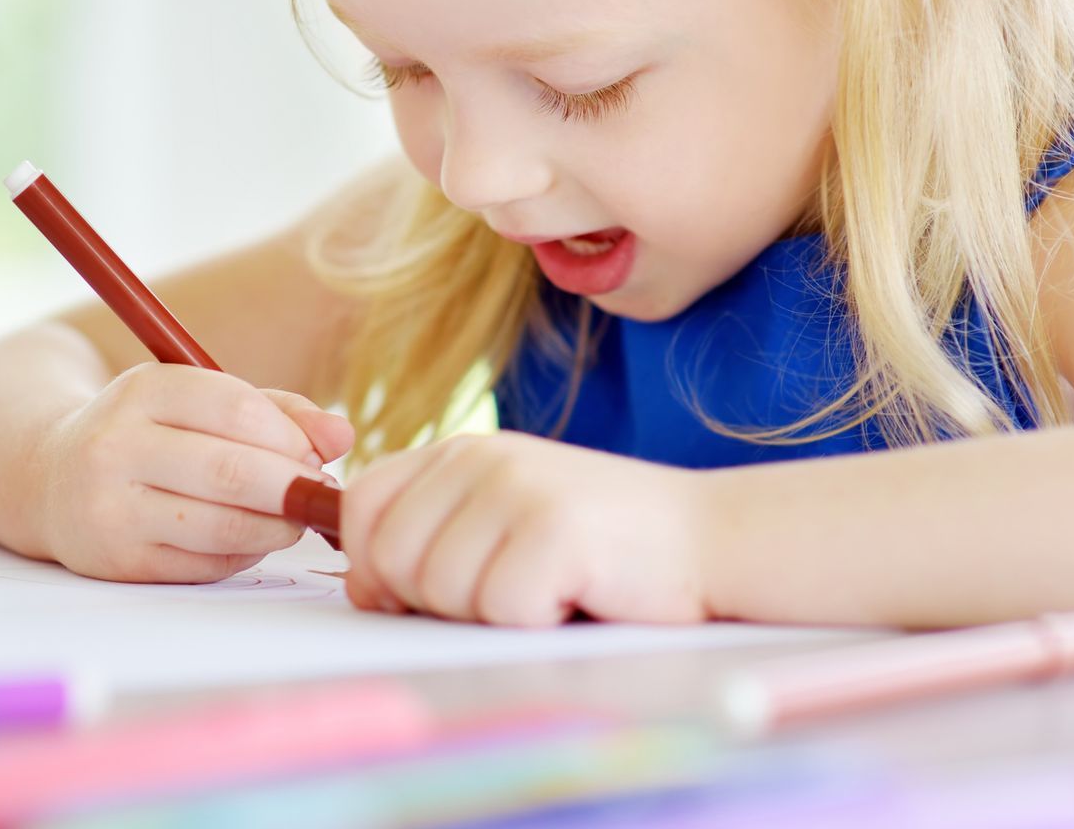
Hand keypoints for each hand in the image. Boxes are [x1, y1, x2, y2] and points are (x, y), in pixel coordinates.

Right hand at [35, 362, 353, 582]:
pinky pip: (206, 564)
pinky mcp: (118, 561)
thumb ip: (276, 411)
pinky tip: (248, 537)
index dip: (292, 437)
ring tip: (291, 516)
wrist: (49, 478)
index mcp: (142, 391)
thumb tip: (343, 436)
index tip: (313, 453)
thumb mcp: (197, 399)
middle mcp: (117, 447)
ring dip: (277, 527)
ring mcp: (111, 509)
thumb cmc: (147, 433)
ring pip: (224, 526)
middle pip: (234, 473)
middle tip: (317, 492)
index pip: (237, 410)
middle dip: (294, 487)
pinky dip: (244, 554)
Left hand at [340, 431, 708, 625]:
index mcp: (461, 452)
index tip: (417, 591)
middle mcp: (482, 458)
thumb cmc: (604, 547)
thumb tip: (362, 584)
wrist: (711, 538)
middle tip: (506, 593)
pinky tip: (577, 595)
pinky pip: (501, 609)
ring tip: (549, 589)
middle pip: (389, 558)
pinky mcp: (554, 530)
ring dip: (492, 615)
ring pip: (441, 591)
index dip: (374, 565)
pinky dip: (537, 623)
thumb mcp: (505, 519)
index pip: (362, 507)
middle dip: (436, 602)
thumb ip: (434, 535)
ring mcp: (518, 489)